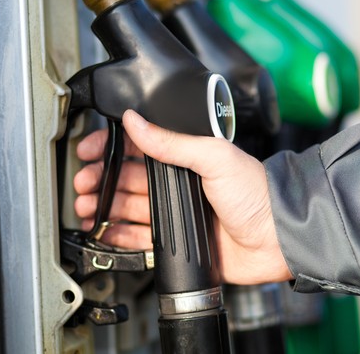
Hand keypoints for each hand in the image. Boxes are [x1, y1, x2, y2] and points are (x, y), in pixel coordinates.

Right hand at [73, 110, 292, 284]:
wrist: (278, 237)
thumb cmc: (256, 192)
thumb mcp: (214, 156)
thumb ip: (172, 141)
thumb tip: (135, 120)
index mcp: (186, 156)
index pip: (139, 147)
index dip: (110, 148)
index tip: (88, 150)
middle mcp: (179, 183)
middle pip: (128, 178)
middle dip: (100, 179)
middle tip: (82, 184)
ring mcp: (177, 212)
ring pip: (129, 207)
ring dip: (104, 207)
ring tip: (85, 209)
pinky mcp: (177, 240)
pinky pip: (141, 238)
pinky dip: (119, 235)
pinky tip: (103, 232)